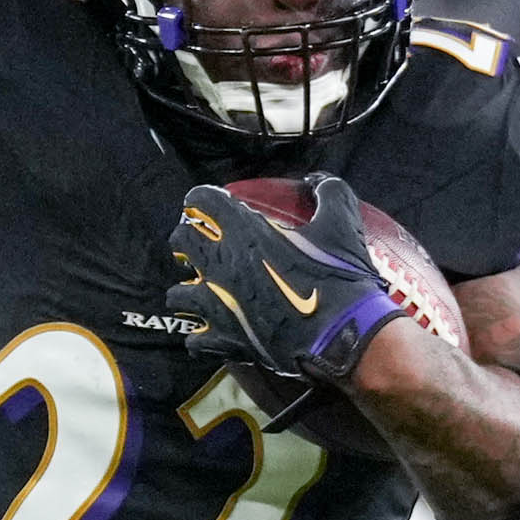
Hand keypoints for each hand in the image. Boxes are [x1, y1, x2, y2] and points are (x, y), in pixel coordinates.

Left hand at [167, 176, 407, 386]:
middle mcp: (221, 264)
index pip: (200, 200)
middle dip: (188, 240)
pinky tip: (215, 331)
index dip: (203, 200)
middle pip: (179, 242)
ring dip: (189, 290)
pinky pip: (193, 339)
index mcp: (244, 231)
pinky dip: (201, 335)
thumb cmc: (340, 278)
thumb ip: (329, 191)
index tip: (211, 207)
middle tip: (205, 246)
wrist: (342, 336)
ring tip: (206, 292)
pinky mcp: (222, 339)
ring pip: (176, 294)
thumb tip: (317, 180)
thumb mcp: (343, 224)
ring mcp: (216, 304)